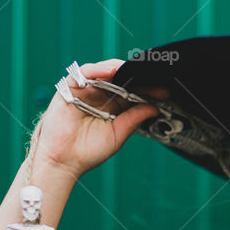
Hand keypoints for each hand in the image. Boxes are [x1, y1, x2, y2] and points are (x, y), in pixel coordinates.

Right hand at [33, 59, 169, 178]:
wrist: (64, 161)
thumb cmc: (88, 151)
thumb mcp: (118, 133)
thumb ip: (134, 118)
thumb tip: (154, 107)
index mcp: (112, 107)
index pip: (133, 93)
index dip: (148, 91)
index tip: (164, 92)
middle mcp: (100, 96)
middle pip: (121, 79)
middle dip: (138, 78)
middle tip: (155, 78)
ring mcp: (86, 90)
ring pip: (104, 72)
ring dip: (121, 69)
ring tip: (136, 71)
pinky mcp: (70, 87)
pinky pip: (84, 72)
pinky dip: (98, 69)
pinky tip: (112, 70)